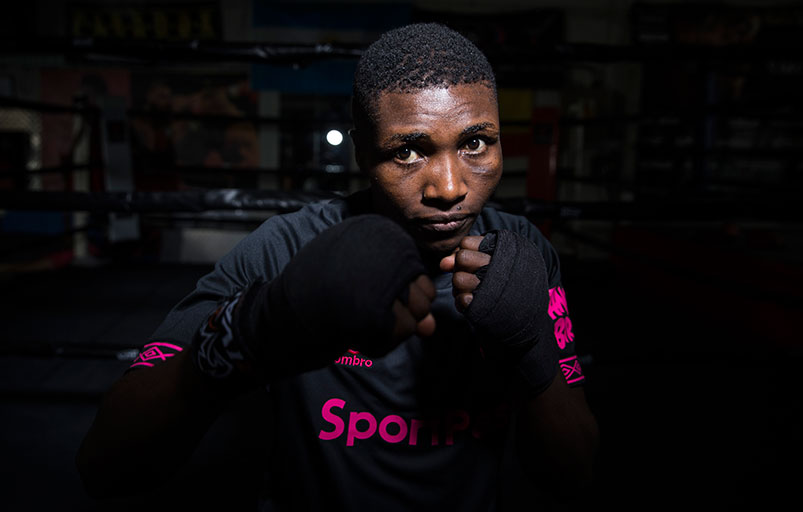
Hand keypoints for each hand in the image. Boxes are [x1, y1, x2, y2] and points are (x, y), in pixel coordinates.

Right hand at [226, 214, 432, 377]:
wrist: (277, 316)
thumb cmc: (318, 295)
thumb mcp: (360, 281)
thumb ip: (398, 295)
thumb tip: (431, 325)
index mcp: (373, 232)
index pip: (416, 269)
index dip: (405, 293)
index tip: (381, 299)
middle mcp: (378, 250)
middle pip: (422, 292)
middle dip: (407, 314)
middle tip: (375, 318)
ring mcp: (375, 279)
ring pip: (414, 314)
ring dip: (395, 330)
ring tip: (365, 325)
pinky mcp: (370, 309)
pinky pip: (398, 332)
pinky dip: (383, 343)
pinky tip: (360, 337)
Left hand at [439, 231, 558, 395]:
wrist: (528, 323)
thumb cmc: (508, 289)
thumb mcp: (491, 267)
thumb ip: (465, 259)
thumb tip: (443, 263)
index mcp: (504, 252)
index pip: (467, 243)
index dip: (464, 253)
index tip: (474, 263)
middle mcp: (500, 267)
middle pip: (461, 258)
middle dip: (460, 268)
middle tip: (473, 277)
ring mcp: (493, 288)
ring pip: (458, 279)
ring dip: (460, 287)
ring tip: (474, 291)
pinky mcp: (487, 308)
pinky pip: (461, 300)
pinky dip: (463, 303)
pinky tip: (474, 304)